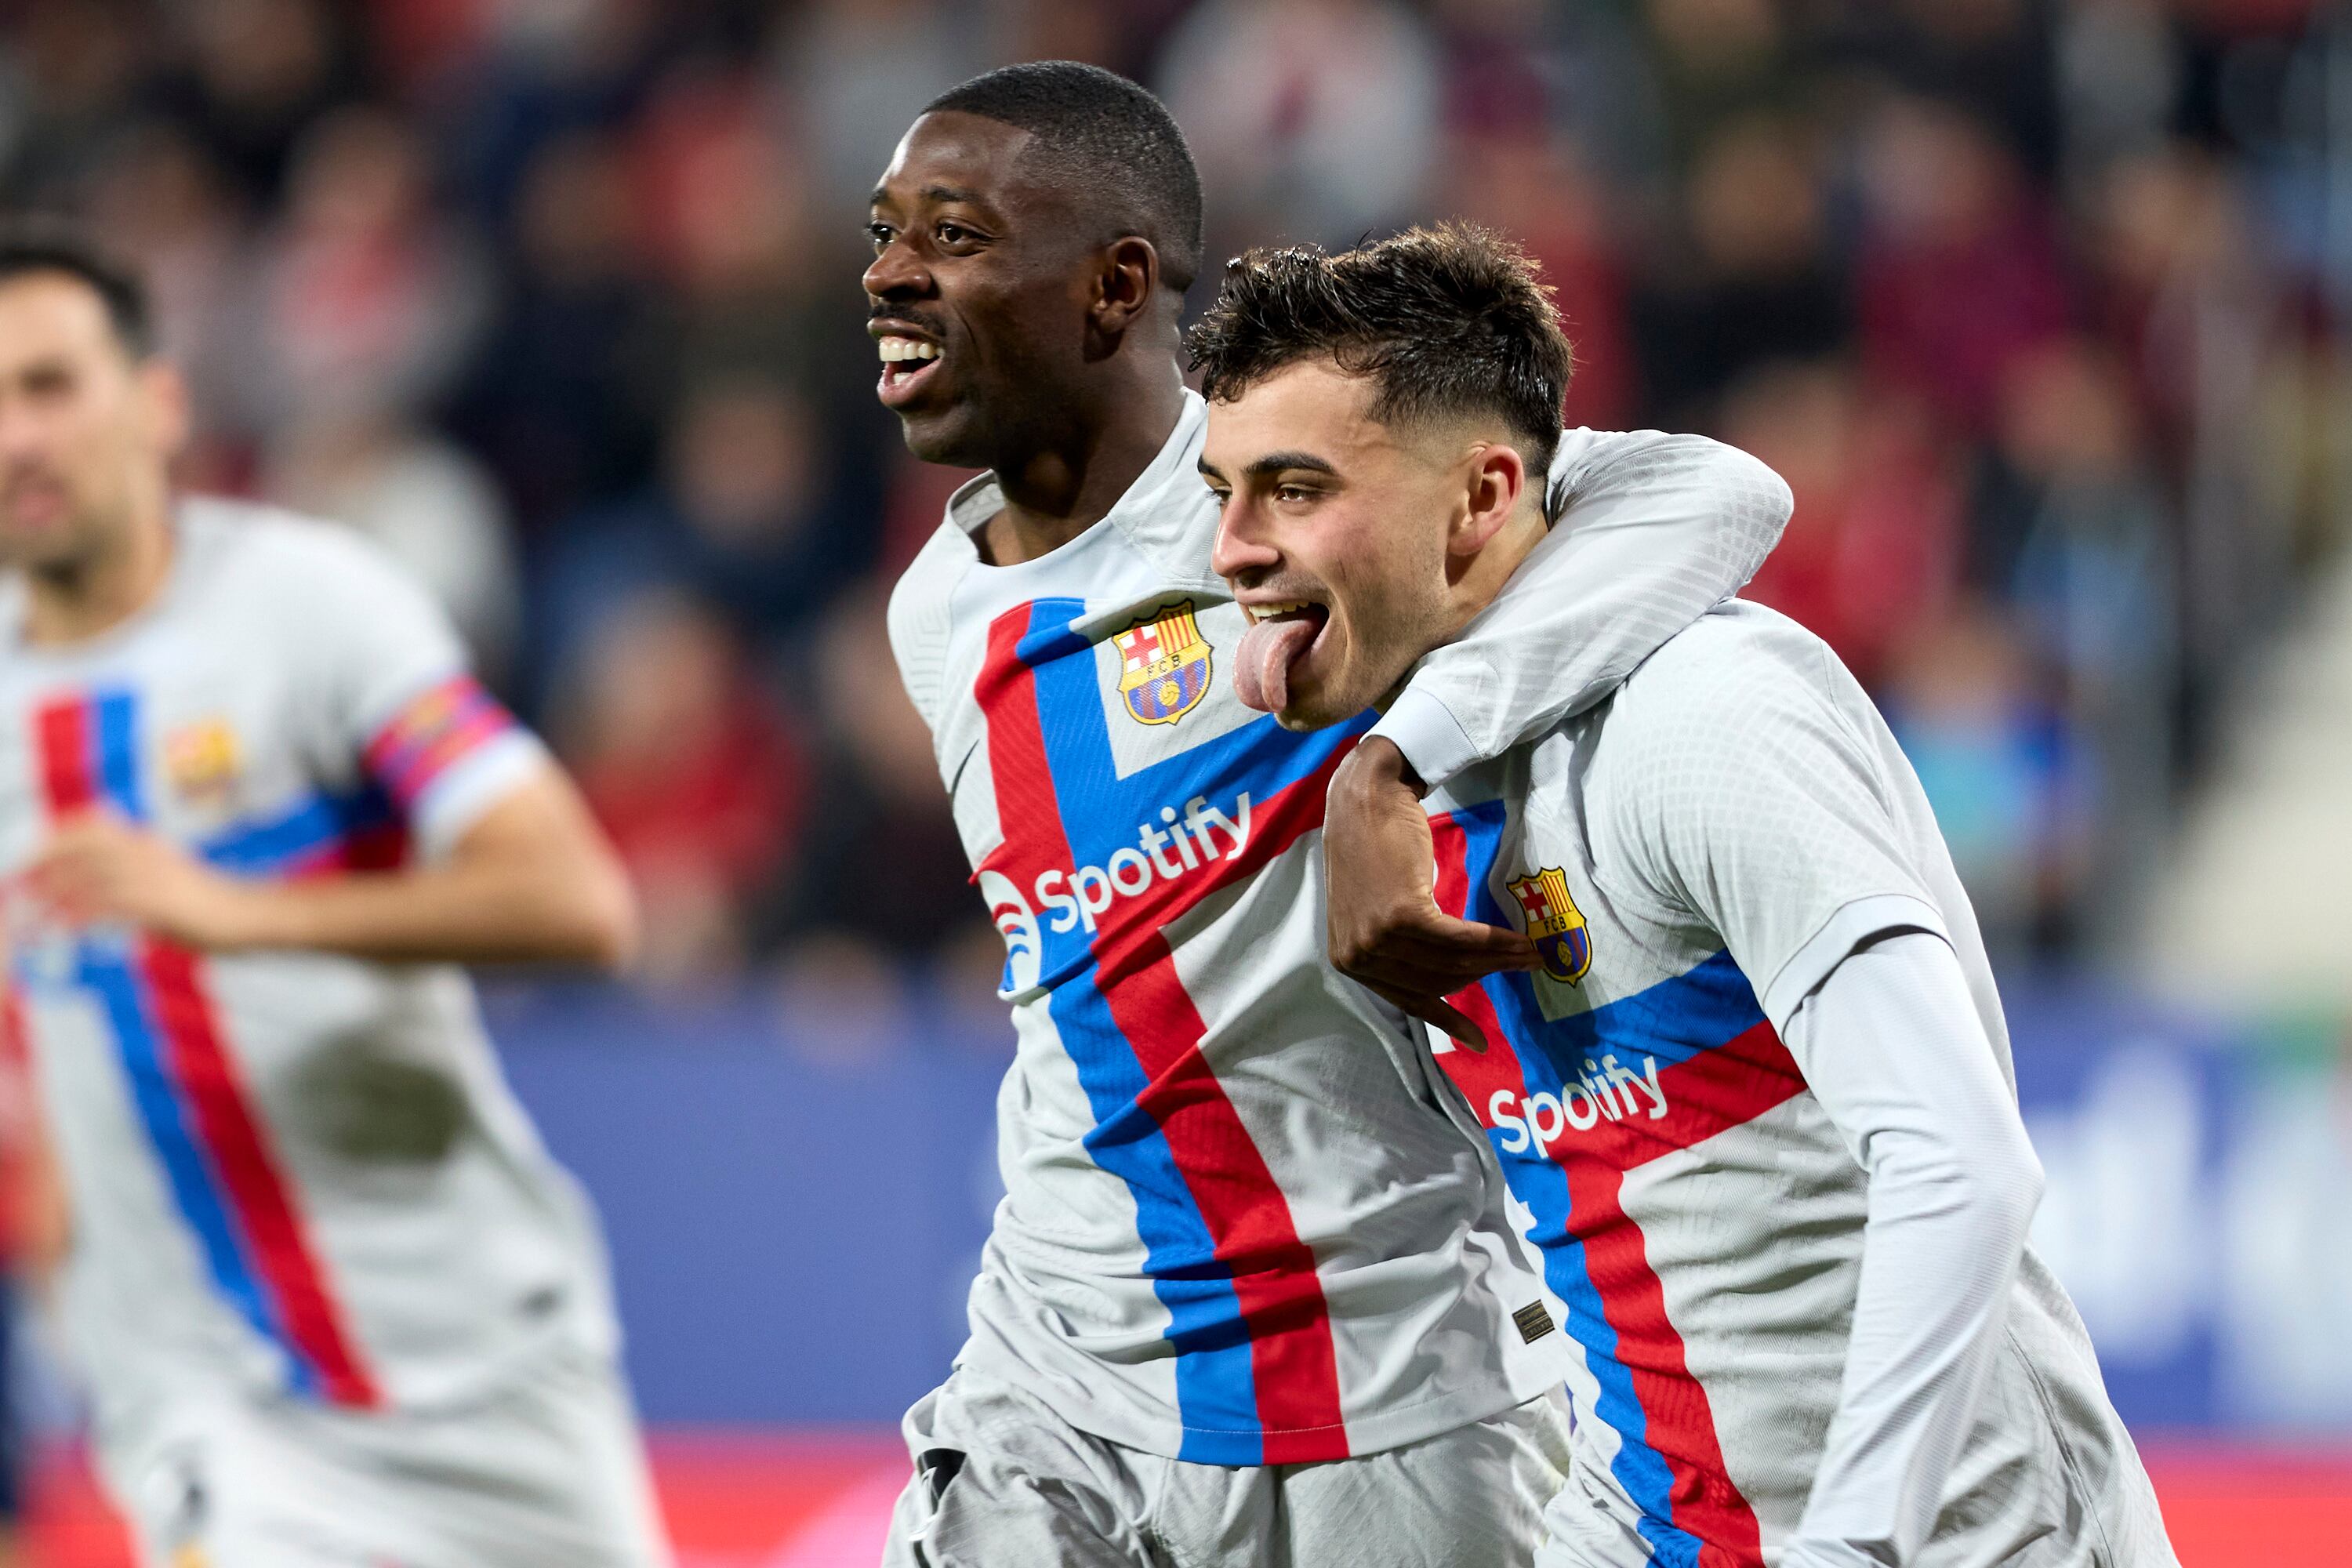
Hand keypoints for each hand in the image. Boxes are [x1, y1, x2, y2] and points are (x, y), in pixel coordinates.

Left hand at [25, 811, 263, 950]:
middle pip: (79, 846)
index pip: (92, 825)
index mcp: (147, 842)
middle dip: (43, 863)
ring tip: (30, 913)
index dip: (58, 837)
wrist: (247, 915)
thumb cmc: (210, 904)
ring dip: (51, 896)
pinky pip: (102, 907)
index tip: (34, 856)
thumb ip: (134, 879)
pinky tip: (61, 929)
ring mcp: (148, 876)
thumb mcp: (168, 880)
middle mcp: (144, 852)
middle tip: (20, 883)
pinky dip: (75, 918)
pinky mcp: (154, 903)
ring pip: (84, 877)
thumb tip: (101, 896)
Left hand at [1323, 738, 1535, 1049]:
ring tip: (1533, 954)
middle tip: (1527, 966)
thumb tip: (1443, 978)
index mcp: (1348, 961)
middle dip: (1486, 977)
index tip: (1477, 1040)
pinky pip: (1459, 940)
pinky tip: (1520, 942)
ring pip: (1452, 961)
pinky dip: (1494, 942)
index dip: (1447, 1019)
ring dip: (1500, 959)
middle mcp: (1357, 956)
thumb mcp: (1375, 908)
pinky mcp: (1401, 915)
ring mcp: (1377, 937)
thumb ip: (1398, 948)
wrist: (1368, 796)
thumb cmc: (1374, 846)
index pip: (1407, 999)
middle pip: (1437, 981)